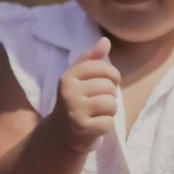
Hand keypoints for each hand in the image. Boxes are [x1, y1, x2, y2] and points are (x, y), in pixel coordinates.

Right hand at [45, 37, 119, 153]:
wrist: (61, 132)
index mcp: (68, 76)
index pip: (102, 67)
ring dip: (110, 110)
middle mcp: (69, 92)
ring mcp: (75, 111)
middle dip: (110, 94)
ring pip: (111, 104)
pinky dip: (107, 124)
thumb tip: (105, 41)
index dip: (112, 75)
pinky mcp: (83, 128)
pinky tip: (96, 124)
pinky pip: (109, 122)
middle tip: (99, 101)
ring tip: (98, 112)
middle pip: (108, 87)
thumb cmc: (75, 99)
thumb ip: (91, 58)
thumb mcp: (78, 77)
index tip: (109, 82)